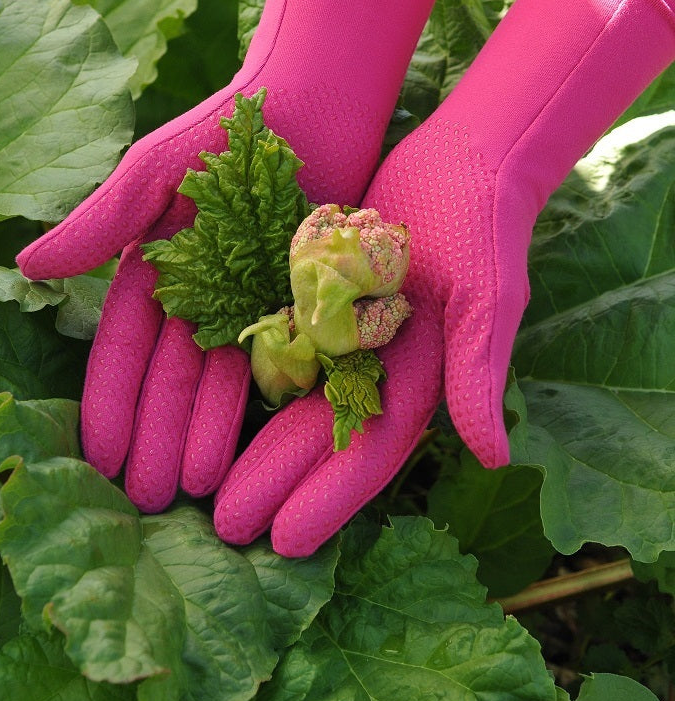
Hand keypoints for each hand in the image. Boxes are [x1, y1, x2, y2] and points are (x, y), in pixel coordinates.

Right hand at [17, 76, 385, 510]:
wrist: (314, 105)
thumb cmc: (223, 128)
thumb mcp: (154, 171)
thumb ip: (101, 224)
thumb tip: (28, 271)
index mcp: (157, 272)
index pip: (125, 349)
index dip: (112, 403)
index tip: (97, 456)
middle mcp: (202, 297)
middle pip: (172, 378)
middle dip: (155, 437)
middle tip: (145, 497)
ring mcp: (253, 303)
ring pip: (223, 382)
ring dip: (205, 434)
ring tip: (194, 486)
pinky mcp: (305, 303)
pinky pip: (282, 364)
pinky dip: (265, 405)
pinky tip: (253, 448)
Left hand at [215, 0, 674, 555]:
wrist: (465, 157)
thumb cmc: (482, 225)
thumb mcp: (484, 296)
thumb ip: (479, 371)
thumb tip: (494, 454)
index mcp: (422, 379)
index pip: (370, 451)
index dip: (329, 497)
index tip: (286, 542)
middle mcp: (382, 368)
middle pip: (321, 436)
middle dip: (277, 481)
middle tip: (224, 528)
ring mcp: (351, 335)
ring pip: (294, 399)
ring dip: (256, 442)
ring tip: (204, 484)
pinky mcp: (324, 297)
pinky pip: (282, 347)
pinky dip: (252, 376)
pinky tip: (210, 402)